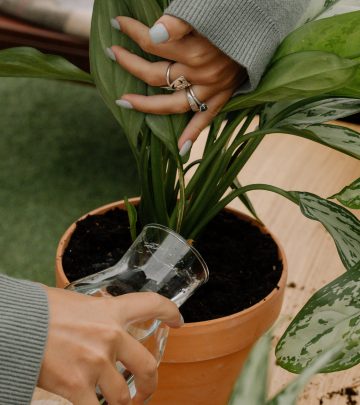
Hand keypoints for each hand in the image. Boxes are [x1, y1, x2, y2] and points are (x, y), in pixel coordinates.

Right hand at [38, 287, 182, 404]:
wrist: (17, 322)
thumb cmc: (43, 309)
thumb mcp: (78, 302)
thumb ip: (97, 312)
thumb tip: (101, 316)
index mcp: (112, 311)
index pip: (151, 304)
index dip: (170, 312)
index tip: (177, 320)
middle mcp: (110, 337)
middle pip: (147, 366)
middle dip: (150, 384)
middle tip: (146, 390)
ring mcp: (96, 363)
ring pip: (123, 396)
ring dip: (123, 404)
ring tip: (117, 403)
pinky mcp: (77, 386)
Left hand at [109, 15, 246, 153]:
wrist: (265, 27)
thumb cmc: (234, 17)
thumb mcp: (208, 13)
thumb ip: (181, 21)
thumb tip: (157, 32)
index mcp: (195, 49)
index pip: (153, 43)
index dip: (132, 31)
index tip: (117, 22)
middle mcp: (200, 73)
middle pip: (155, 75)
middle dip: (129, 64)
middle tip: (112, 53)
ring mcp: (210, 90)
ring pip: (171, 104)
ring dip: (146, 105)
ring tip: (124, 101)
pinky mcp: (221, 98)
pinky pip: (204, 120)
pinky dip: (192, 135)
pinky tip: (180, 150)